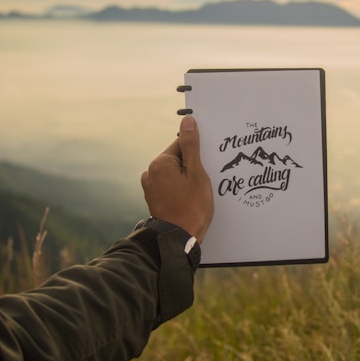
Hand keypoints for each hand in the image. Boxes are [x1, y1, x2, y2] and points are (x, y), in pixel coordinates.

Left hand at [141, 115, 213, 242]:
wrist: (179, 239)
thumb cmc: (191, 208)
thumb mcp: (197, 173)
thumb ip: (191, 146)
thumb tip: (187, 121)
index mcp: (160, 163)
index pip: (182, 144)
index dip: (198, 153)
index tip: (208, 163)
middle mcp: (151, 173)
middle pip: (178, 159)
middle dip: (193, 167)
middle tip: (205, 180)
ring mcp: (152, 187)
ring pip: (175, 174)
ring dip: (188, 179)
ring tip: (199, 193)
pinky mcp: (155, 199)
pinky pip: (171, 186)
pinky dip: (181, 189)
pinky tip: (192, 199)